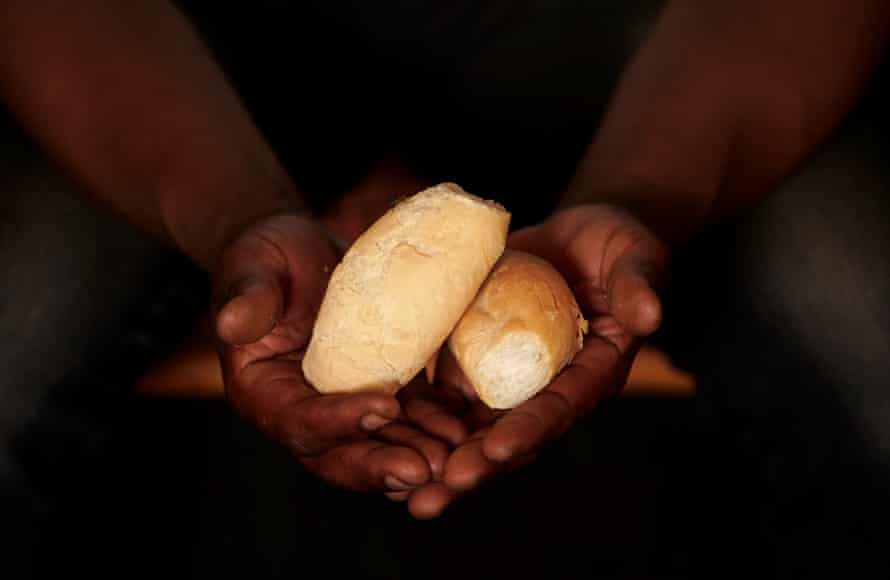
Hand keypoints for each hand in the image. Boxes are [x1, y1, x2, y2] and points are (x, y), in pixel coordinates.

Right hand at [212, 213, 455, 492]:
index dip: (337, 420)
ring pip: (378, 444)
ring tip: (451, 460)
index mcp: (263, 390)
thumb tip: (230, 324)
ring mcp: (344, 405)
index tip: (381, 408)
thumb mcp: (253, 265)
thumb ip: (247, 297)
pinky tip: (463, 431)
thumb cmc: (268, 256)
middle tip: (423, 470)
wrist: (302, 251)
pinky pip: (407, 418)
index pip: (298, 419)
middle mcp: (303, 410)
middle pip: (339, 452)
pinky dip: (433, 427)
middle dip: (380, 464)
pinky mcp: (380, 390)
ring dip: (414, 454)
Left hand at [405, 204, 669, 517]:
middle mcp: (548, 388)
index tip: (493, 452)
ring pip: (470, 427)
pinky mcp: (475, 362)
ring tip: (400, 488)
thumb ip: (637, 285)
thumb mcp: (634, 255)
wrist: (573, 237)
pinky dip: (417, 417)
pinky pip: (444, 395)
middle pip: (508, 435)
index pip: (559, 409)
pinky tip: (380, 434)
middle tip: (431, 496)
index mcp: (592, 373)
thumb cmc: (613, 244)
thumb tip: (650, 317)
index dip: (527, 432)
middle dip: (471, 467)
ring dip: (436, 458)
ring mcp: (508, 380)